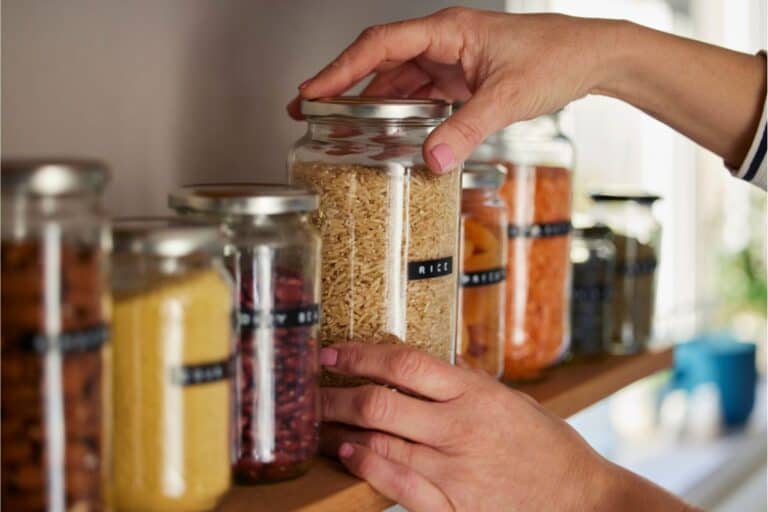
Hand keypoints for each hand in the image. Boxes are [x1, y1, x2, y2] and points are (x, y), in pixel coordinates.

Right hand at [287, 8, 617, 172]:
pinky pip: (421, 94)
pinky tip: (387, 130)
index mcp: (448, 30)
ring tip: (339, 125)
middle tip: (309, 109)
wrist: (590, 58)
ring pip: (398, 80)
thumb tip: (431, 159)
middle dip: (343, 86)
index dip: (341, 68)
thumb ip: (466, 129)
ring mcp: (451, 60)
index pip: (380, 45)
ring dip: (369, 102)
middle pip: (380, 62)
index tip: (313, 89)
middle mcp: (444, 41)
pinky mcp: (461, 78)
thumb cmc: (557, 57)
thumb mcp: (506, 98)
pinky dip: (401, 112)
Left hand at [319, 343, 695, 510]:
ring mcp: (454, 470)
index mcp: (475, 393)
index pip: (403, 363)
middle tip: (309, 391)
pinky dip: (366, 468)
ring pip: (379, 444)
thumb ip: (463, 384)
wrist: (581, 500)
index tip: (332, 353)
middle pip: (378, 404)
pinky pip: (397, 486)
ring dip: (339, 432)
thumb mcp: (509, 400)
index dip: (359, 355)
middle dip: (333, 396)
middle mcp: (459, 428)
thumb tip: (416, 368)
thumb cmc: (547, 445)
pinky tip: (348, 455)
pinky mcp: (453, 507)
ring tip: (316, 424)